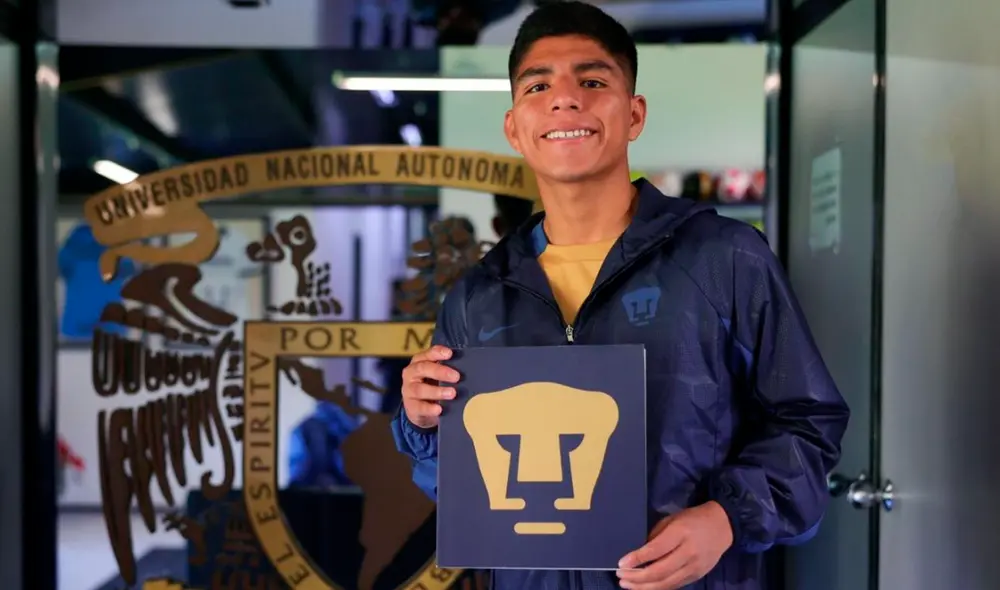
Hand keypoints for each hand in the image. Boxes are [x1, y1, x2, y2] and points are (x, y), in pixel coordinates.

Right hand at [401, 345, 459, 428]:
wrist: (421, 410)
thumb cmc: (433, 387)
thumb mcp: (439, 377)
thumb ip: (448, 371)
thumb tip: (468, 370)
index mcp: (419, 362)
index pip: (427, 354)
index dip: (437, 353)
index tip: (450, 354)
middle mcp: (411, 374)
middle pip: (422, 368)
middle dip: (440, 371)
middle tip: (456, 377)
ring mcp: (408, 391)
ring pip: (420, 389)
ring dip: (437, 391)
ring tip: (452, 393)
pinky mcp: (411, 407)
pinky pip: (418, 407)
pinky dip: (429, 408)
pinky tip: (439, 409)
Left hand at [616, 501, 733, 589]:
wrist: (723, 526)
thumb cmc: (693, 519)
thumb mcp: (673, 520)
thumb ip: (656, 536)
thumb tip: (639, 554)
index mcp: (681, 533)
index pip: (656, 550)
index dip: (637, 559)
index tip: (621, 564)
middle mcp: (689, 552)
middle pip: (660, 571)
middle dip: (637, 577)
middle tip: (620, 577)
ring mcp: (695, 567)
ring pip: (666, 583)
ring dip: (644, 587)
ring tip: (628, 585)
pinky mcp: (698, 576)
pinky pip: (674, 585)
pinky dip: (658, 588)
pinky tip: (645, 587)